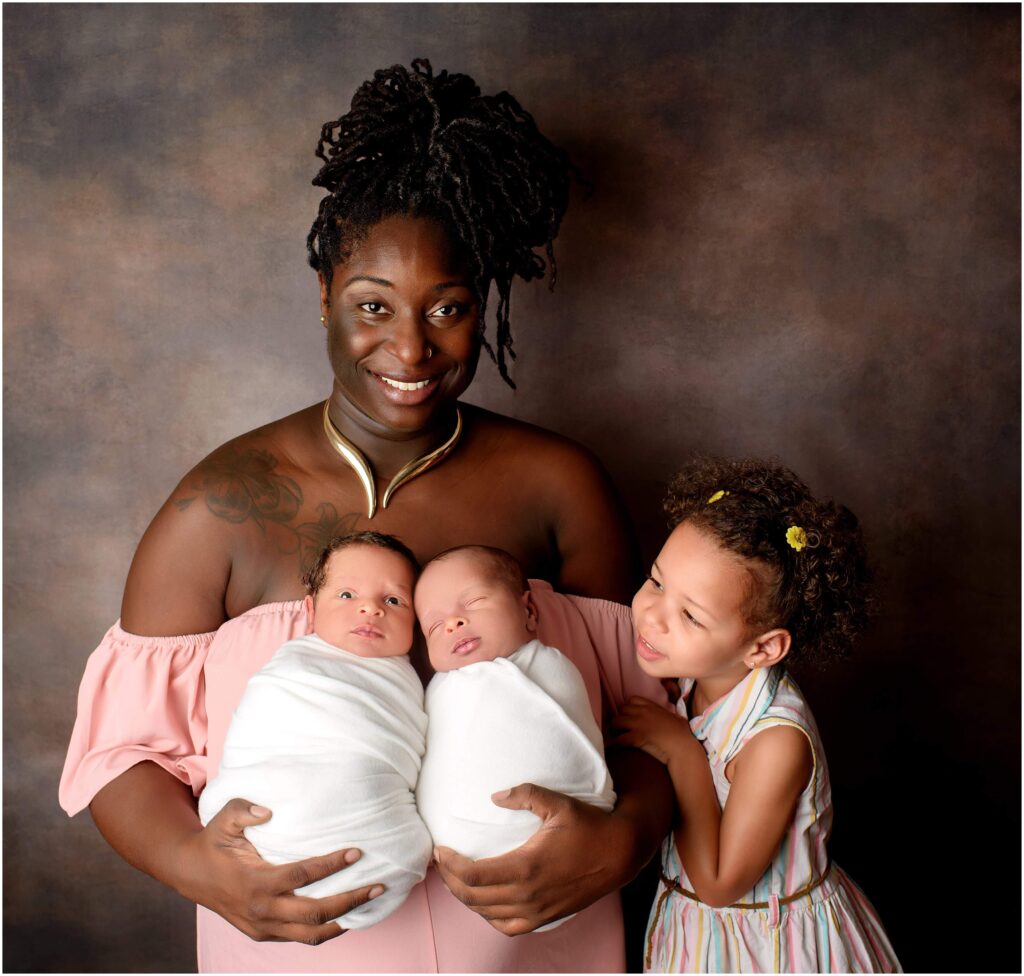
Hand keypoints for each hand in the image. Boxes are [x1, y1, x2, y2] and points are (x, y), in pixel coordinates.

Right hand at [178, 798, 383, 944]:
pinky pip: (300, 938)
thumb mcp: (224, 817)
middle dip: (351, 900)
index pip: (302, 876)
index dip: (331, 865)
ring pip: (311, 934)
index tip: (356, 852)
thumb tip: (270, 811)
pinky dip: (325, 930)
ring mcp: (262, 927)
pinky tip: (346, 916)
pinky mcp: (263, 934)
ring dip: (344, 921)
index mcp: (255, 882)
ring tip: (370, 903)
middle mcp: (261, 910)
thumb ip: (245, 810)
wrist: (190, 873)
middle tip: (379, 885)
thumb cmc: (214, 842)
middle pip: (315, 913)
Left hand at [432, 783, 631, 935]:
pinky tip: (484, 899)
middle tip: (441, 861)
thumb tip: (495, 796)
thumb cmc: (589, 826)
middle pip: (473, 897)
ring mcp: (537, 911)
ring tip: (455, 877)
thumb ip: (524, 794)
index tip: (440, 850)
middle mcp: (528, 895)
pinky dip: (488, 915)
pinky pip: (507, 926)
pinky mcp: (545, 918)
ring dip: (466, 897)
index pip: (473, 875)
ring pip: (486, 913)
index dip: (449, 865)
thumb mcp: (557, 802)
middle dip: (450, 880)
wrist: (620, 853)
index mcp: (526, 867)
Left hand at [611, 695, 693, 764]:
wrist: (683, 748)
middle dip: (620, 718)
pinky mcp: (636, 737)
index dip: (628, 708)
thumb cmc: (684, 735)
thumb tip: (673, 717)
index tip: (628, 716)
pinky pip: (618, 739)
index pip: (632, 699)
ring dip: (614, 730)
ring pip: (616, 722)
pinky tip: (610, 747)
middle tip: (620, 728)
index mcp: (652, 706)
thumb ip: (669, 714)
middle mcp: (643, 712)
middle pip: (621, 710)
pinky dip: (612, 743)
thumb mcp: (677, 718)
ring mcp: (638, 724)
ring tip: (614, 736)